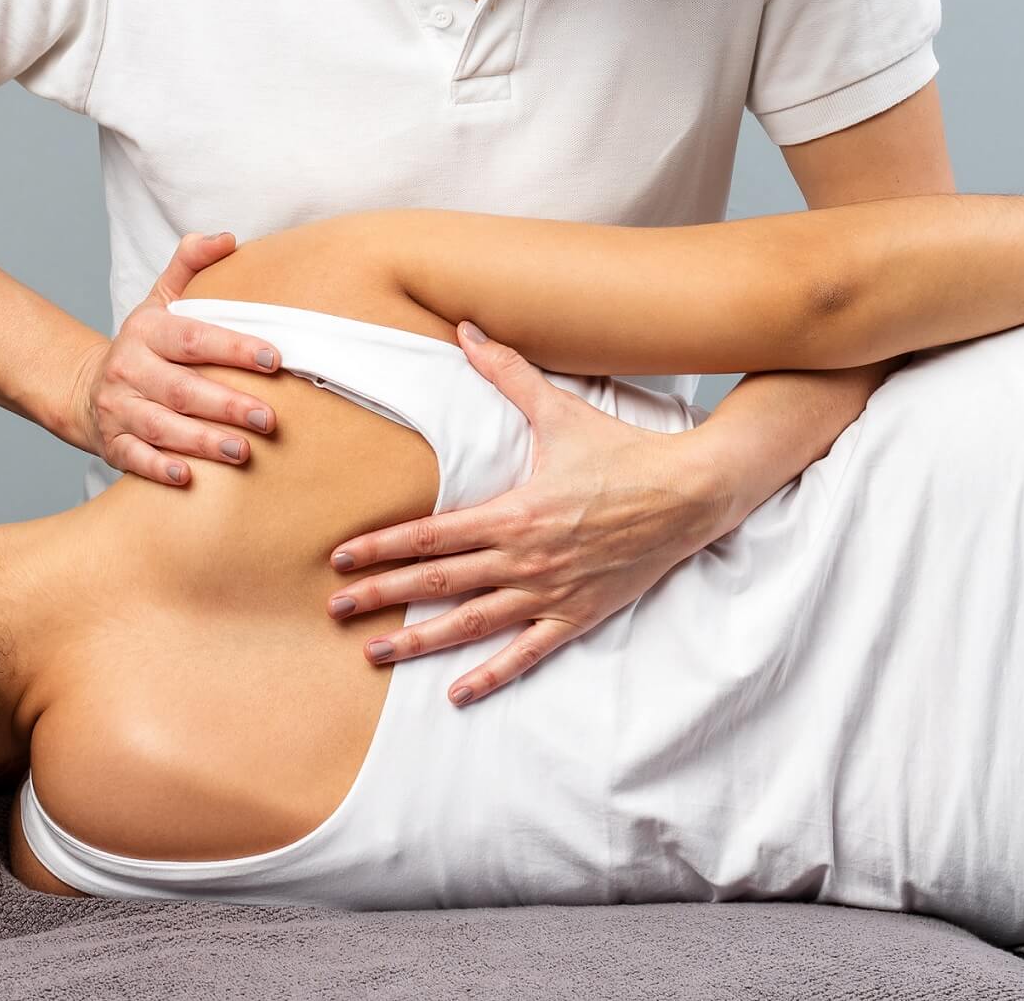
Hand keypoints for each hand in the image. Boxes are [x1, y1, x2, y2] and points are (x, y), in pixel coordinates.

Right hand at [64, 230, 283, 484]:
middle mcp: (128, 368)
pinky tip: (188, 478)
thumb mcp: (162, 299)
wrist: (87, 389)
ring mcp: (118, 408)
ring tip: (243, 452)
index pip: (194, 337)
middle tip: (269, 419)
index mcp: (147, 330)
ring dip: (203, 441)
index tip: (275, 359)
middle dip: (226, 404)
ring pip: (161, 426)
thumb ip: (191, 265)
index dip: (234, 347)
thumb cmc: (146, 345)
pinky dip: (159, 469)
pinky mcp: (112, 444)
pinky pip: (134, 458)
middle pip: (180, 388)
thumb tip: (226, 238)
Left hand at [325, 321, 723, 706]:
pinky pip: (526, 654)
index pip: (431, 535)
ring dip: (419, 641)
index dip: (381, 547)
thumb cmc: (622, 452)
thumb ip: (507, 373)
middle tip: (334, 609)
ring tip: (374, 653)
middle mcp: (525, 558)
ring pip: (471, 624)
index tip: (340, 559)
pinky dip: (491, 675)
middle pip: (437, 582)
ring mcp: (550, 593)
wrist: (689, 494)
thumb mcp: (560, 411)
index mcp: (514, 512)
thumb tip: (468, 329)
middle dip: (381, 596)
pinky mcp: (577, 616)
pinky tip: (456, 694)